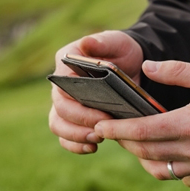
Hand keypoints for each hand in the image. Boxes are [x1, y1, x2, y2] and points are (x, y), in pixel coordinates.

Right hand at [48, 30, 142, 153]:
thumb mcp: (117, 42)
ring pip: (58, 125)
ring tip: (97, 141)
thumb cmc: (121, 50)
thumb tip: (87, 43)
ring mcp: (65, 103)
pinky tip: (92, 149)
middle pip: (59, 110)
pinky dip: (75, 145)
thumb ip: (103, 42)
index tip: (103, 115)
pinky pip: (65, 136)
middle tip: (102, 132)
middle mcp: (60, 85)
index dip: (79, 106)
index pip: (62, 87)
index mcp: (66, 63)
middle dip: (80, 124)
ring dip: (75, 136)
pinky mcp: (74, 118)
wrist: (131, 64)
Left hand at [94, 60, 189, 186]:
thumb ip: (177, 71)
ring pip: (160, 169)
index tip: (101, 125)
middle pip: (145, 152)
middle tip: (113, 131)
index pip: (142, 131)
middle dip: (124, 142)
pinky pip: (180, 177)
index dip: (118, 129)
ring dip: (142, 157)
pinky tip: (165, 154)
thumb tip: (147, 66)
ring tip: (136, 143)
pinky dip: (167, 167)